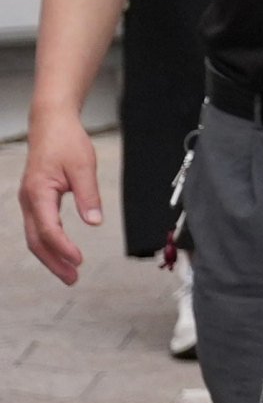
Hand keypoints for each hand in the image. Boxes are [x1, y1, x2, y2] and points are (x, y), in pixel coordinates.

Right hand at [18, 109, 100, 283]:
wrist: (51, 125)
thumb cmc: (66, 142)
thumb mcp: (84, 166)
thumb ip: (89, 195)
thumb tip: (94, 221)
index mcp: (38, 192)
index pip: (48, 228)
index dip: (63, 247)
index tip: (79, 260)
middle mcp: (29, 200)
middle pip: (37, 240)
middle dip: (54, 262)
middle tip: (72, 278)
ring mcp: (29, 201)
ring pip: (35, 237)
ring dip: (51, 256)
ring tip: (69, 273)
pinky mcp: (35, 200)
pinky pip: (38, 228)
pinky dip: (49, 243)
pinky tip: (62, 253)